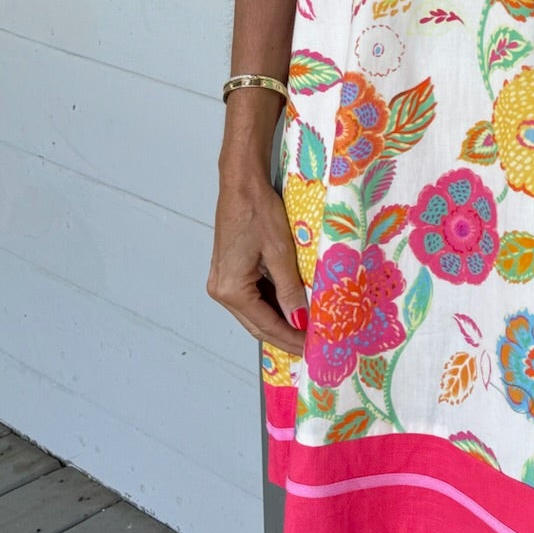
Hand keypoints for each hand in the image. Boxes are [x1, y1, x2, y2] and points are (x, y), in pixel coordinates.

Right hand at [206, 168, 307, 358]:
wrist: (242, 184)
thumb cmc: (259, 212)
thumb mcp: (281, 253)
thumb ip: (290, 291)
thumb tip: (301, 322)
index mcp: (231, 289)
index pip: (265, 326)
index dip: (290, 338)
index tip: (312, 348)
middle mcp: (221, 290)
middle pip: (257, 324)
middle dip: (285, 335)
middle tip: (312, 345)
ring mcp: (222, 282)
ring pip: (254, 313)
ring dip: (279, 321)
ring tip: (306, 329)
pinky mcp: (229, 272)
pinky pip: (252, 297)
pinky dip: (272, 305)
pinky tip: (291, 307)